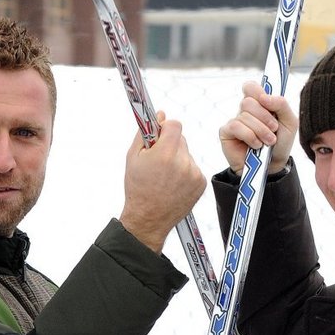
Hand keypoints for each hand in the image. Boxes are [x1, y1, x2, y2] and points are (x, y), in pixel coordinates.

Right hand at [120, 114, 206, 252]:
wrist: (149, 218)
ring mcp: (194, 173)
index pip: (175, 125)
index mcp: (165, 153)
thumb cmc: (138, 189)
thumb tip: (159, 115)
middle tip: (158, 161)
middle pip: (181, 140)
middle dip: (170, 145)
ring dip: (178, 159)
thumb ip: (146, 133)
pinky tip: (174, 184)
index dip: (165, 128)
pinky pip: (193, 168)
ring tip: (165, 176)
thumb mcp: (133, 157)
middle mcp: (183, 162)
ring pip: (187, 154)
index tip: (159, 135)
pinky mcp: (201, 183)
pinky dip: (185, 172)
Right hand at [219, 81, 297, 174]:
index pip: (250, 87)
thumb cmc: (280, 143)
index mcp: (259, 104)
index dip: (257, 91)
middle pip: (248, 101)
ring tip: (268, 142)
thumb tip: (264, 96)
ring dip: (261, 130)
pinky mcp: (226, 133)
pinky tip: (256, 145)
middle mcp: (244, 111)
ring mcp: (234, 121)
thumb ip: (281, 104)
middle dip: (265, 117)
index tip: (267, 102)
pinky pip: (236, 127)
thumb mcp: (289, 122)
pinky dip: (250, 136)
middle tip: (274, 129)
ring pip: (244, 115)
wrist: (274, 166)